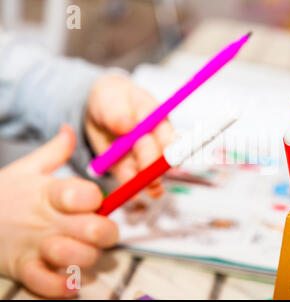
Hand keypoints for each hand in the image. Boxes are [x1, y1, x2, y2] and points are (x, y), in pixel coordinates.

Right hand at [0, 126, 117, 297]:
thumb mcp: (26, 169)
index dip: (96, 200)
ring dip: (86, 258)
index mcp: (50, 193)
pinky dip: (62, 288)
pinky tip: (69, 282)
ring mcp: (35, 246)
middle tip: (100, 232)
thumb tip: (70, 129)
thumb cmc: (3, 195)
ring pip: (76, 257)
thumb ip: (54, 151)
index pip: (86, 195)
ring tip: (82, 253)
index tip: (95, 202)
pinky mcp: (23, 269)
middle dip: (105, 233)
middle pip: (93, 229)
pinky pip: (48, 284)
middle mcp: (47, 220)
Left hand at [85, 74, 174, 197]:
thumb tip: (127, 125)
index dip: (170, 146)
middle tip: (148, 174)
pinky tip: (131, 194)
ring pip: (149, 173)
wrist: (99, 110)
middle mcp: (154, 141)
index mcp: (157, 119)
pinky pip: (132, 181)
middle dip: (153, 167)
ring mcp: (142, 157)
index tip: (166, 154)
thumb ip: (117, 112)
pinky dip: (131, 189)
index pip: (169, 135)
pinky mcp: (128, 169)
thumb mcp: (110, 98)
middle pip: (160, 157)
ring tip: (139, 189)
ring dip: (146, 183)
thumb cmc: (110, 98)